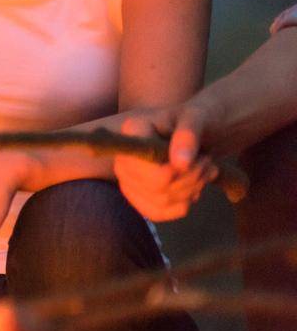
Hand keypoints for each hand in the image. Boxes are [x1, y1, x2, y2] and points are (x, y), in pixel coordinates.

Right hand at [113, 104, 218, 221]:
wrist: (195, 131)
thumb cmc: (195, 120)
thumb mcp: (197, 118)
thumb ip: (188, 135)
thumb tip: (180, 164)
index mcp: (132, 133)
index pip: (151, 169)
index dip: (180, 173)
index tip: (203, 158)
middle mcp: (122, 158)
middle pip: (157, 187)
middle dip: (191, 180)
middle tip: (208, 164)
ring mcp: (126, 180)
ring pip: (160, 201)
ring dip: (191, 190)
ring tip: (204, 172)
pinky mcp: (136, 197)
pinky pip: (157, 213)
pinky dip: (181, 205)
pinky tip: (191, 189)